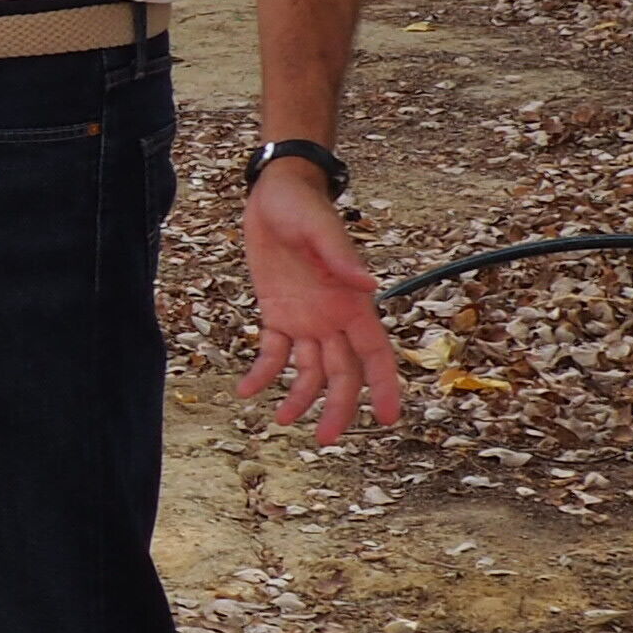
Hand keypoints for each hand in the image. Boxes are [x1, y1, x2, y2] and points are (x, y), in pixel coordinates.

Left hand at [234, 164, 401, 443]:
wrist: (273, 195)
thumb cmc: (303, 207)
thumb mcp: (320, 228)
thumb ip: (340, 257)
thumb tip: (367, 286)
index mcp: (352, 303)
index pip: (376, 354)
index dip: (383, 386)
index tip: (386, 419)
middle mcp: (333, 318)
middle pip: (342, 372)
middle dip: (337, 407)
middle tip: (324, 438)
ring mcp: (305, 319)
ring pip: (309, 370)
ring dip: (299, 397)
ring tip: (280, 420)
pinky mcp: (276, 313)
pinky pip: (272, 351)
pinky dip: (261, 372)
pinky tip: (246, 389)